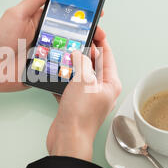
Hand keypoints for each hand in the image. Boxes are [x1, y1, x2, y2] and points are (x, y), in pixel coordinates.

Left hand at [0, 0, 104, 93]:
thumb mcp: (16, 15)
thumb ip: (33, 1)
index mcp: (41, 23)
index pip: (66, 16)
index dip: (81, 13)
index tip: (95, 10)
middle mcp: (47, 38)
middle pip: (74, 34)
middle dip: (88, 32)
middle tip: (98, 32)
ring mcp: (49, 55)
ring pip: (72, 52)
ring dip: (83, 50)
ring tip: (93, 48)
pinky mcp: (47, 70)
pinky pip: (64, 69)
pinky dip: (73, 68)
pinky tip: (82, 65)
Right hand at [46, 34, 121, 161]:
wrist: (68, 138)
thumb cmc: (81, 115)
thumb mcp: (83, 80)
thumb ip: (82, 62)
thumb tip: (78, 52)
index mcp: (110, 83)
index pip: (107, 55)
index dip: (100, 40)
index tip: (93, 30)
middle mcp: (101, 90)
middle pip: (93, 64)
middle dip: (83, 51)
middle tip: (74, 40)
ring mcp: (87, 97)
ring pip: (80, 74)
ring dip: (71, 65)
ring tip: (63, 54)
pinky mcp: (74, 104)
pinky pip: (69, 86)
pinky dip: (63, 79)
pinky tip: (56, 73)